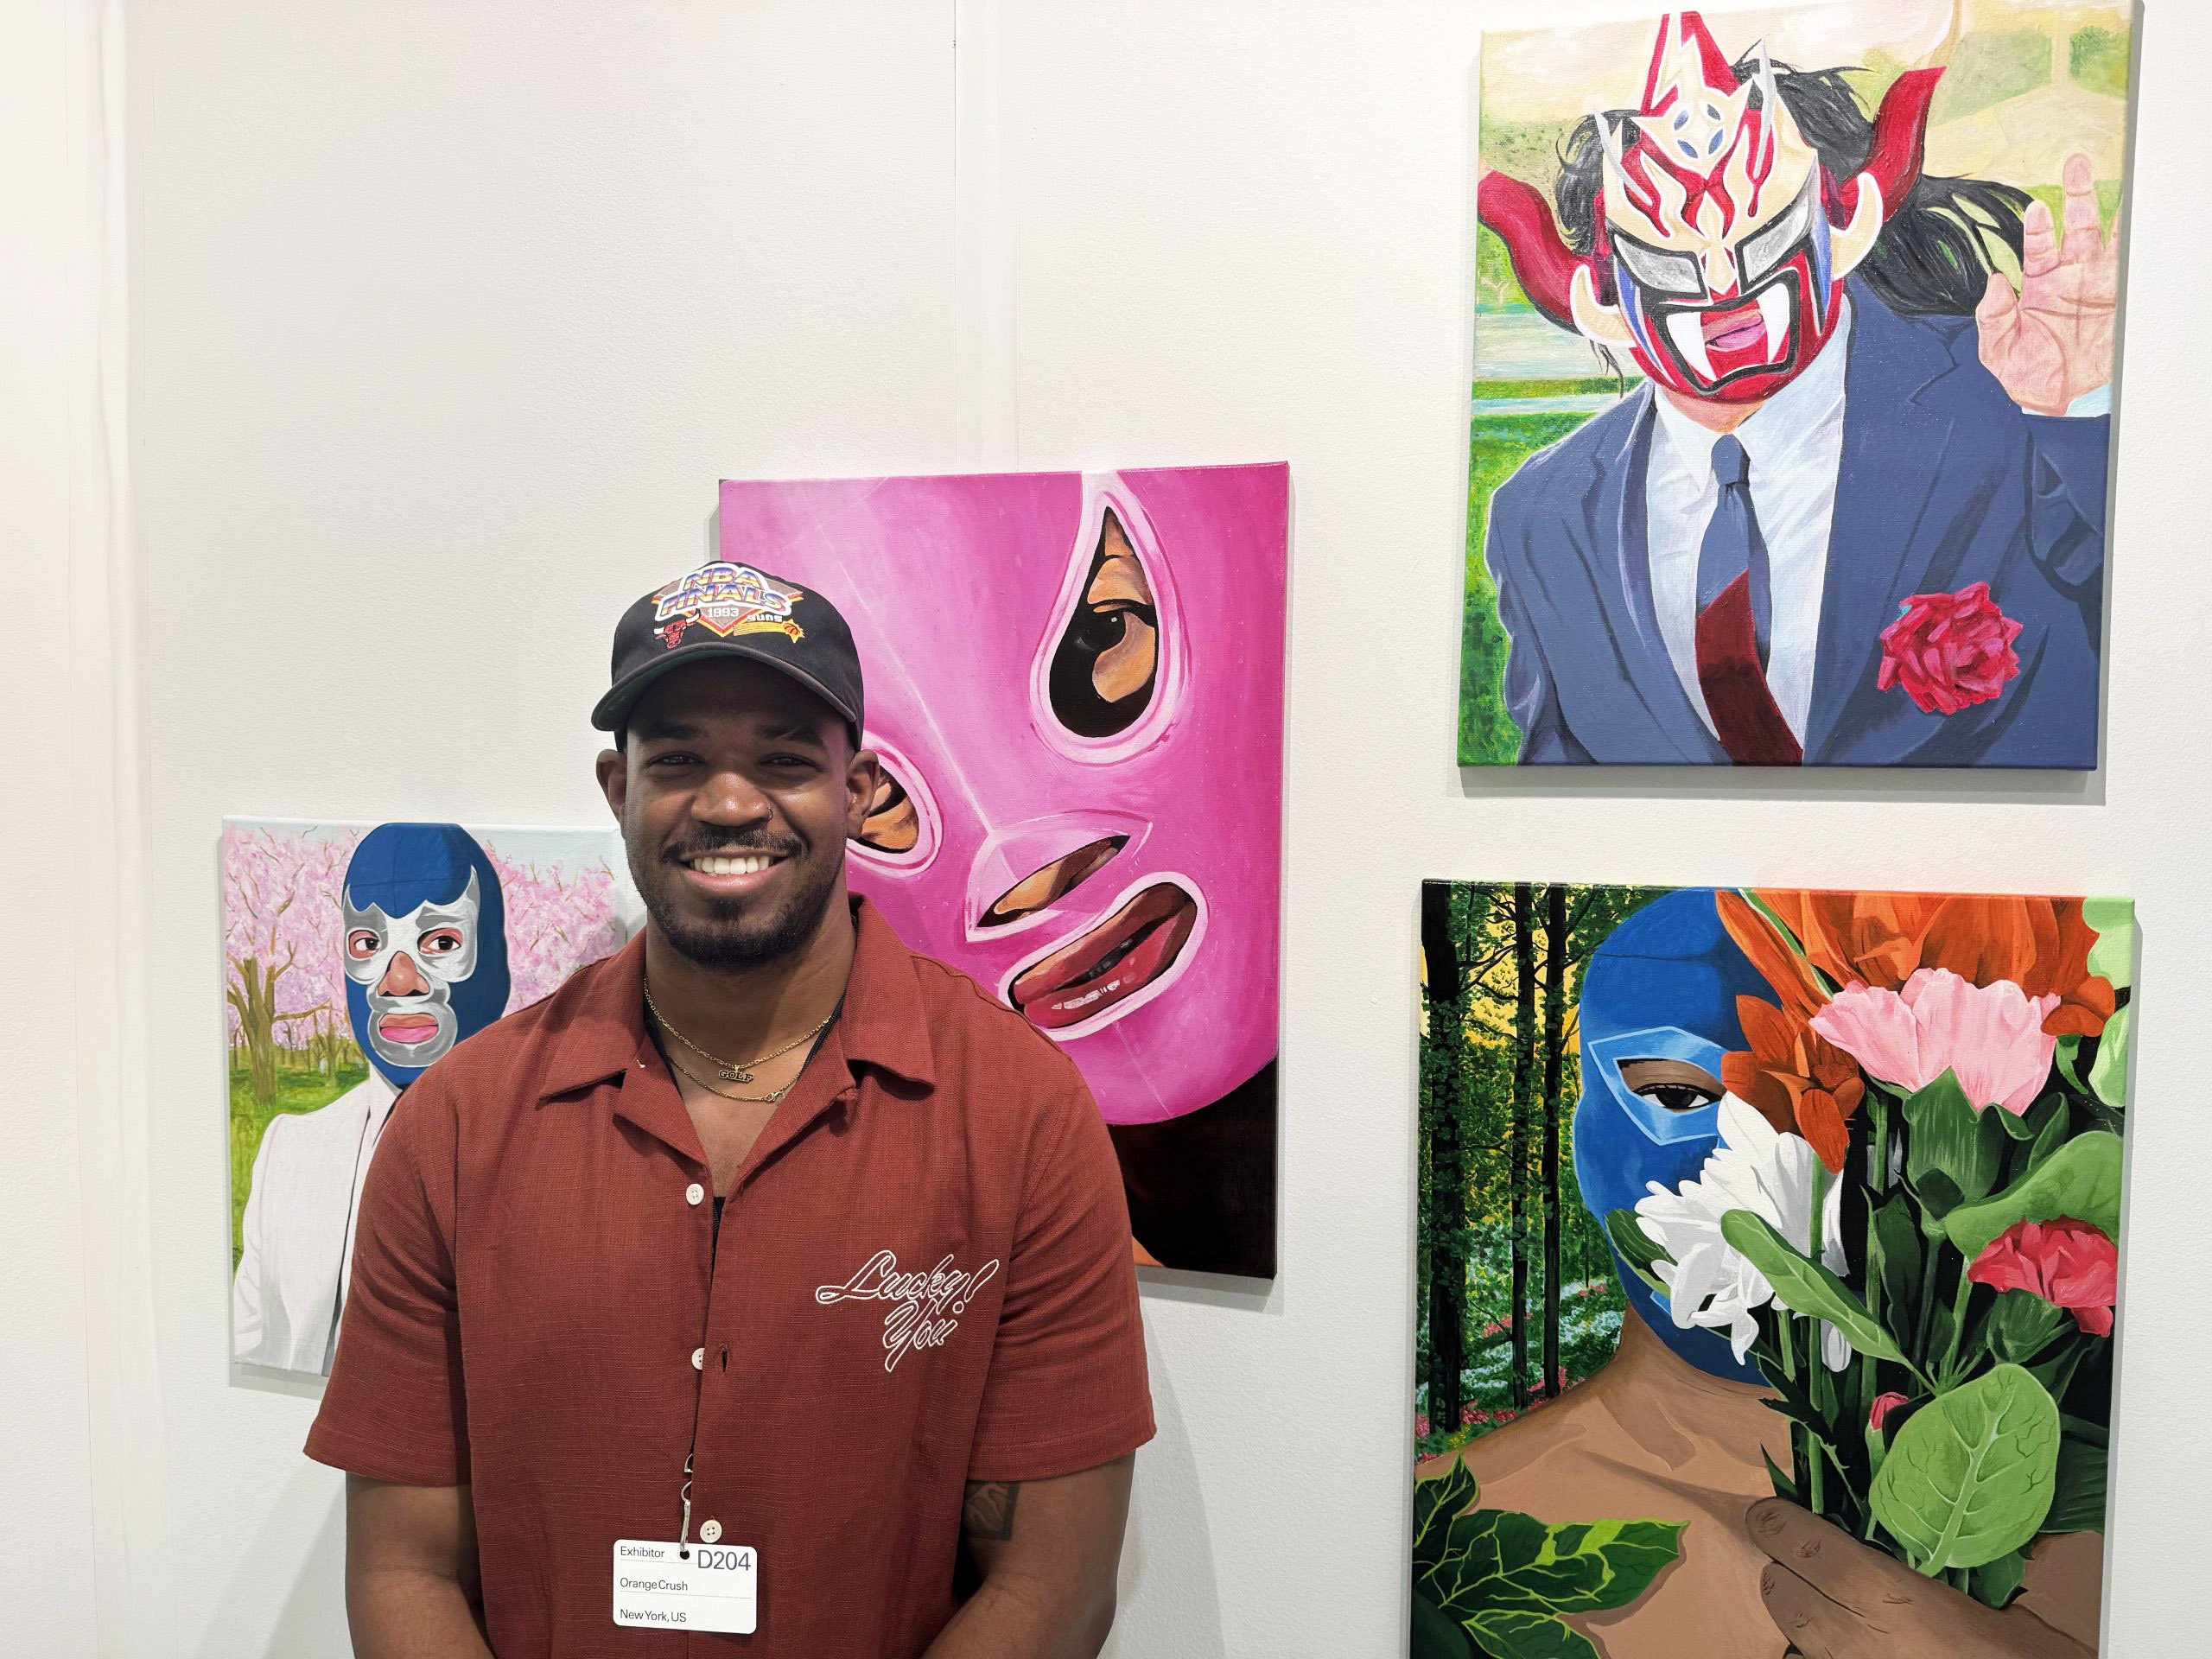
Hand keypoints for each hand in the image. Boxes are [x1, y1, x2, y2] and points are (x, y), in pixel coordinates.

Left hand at [1746, 1498, 2090, 1658]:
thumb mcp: (2001, 1609)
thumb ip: (1963, 1563)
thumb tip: (1958, 1521)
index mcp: (1880, 1595)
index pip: (1795, 1539)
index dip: (1775, 1519)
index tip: (1770, 1508)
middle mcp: (1848, 1638)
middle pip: (1776, 1588)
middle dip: (1781, 1567)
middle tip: (1801, 1555)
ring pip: (1788, 1638)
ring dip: (1794, 1615)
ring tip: (1817, 1604)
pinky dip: (1814, 1655)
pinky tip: (1840, 1649)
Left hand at [1976, 152, 2119, 415]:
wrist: (2063, 401)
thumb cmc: (2029, 376)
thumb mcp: (1997, 350)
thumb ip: (1992, 316)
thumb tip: (1994, 281)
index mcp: (2038, 286)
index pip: (2038, 246)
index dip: (2037, 226)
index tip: (2037, 208)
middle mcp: (2069, 277)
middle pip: (2075, 226)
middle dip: (2077, 193)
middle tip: (2076, 163)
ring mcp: (2096, 284)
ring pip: (2104, 235)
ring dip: (2107, 207)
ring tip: (2110, 180)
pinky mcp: (2118, 296)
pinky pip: (2128, 261)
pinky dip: (2134, 239)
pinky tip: (2136, 217)